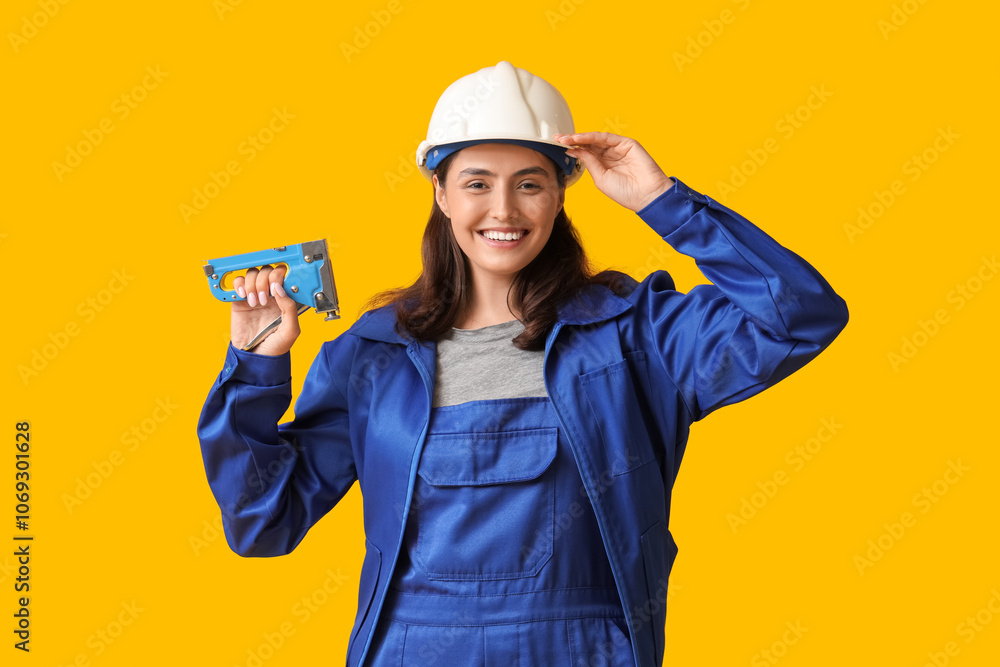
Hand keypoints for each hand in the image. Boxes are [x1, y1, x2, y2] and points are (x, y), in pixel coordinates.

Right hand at [230, 265, 301, 355]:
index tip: (277, 286)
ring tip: (255, 302)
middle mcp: (270, 295)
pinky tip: (244, 296)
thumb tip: (280, 288)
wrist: (254, 358)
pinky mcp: (240, 300)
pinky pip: (238, 282)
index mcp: (285, 299)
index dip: (280, 276)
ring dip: (254, 284)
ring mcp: (255, 295)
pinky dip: (240, 285)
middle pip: (267, 271)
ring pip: (253, 274)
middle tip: (264, 299)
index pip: (284, 276)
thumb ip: (290, 308)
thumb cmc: (275, 347)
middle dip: (266, 281)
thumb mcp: (291, 331)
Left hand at [553, 132, 673, 211]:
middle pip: (588, 144)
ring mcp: (618, 148)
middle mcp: (610, 155)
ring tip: (565, 139)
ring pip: (595, 139)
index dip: (572, 149)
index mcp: (603, 165)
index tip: (557, 147)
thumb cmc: (626, 192)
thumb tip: (575, 151)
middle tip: (557, 138)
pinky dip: (591, 137)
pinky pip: (606, 137)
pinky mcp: (626, 143)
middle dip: (572, 141)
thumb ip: (590, 163)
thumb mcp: (601, 179)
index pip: (585, 153)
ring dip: (579, 137)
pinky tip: (579, 139)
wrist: (646, 195)